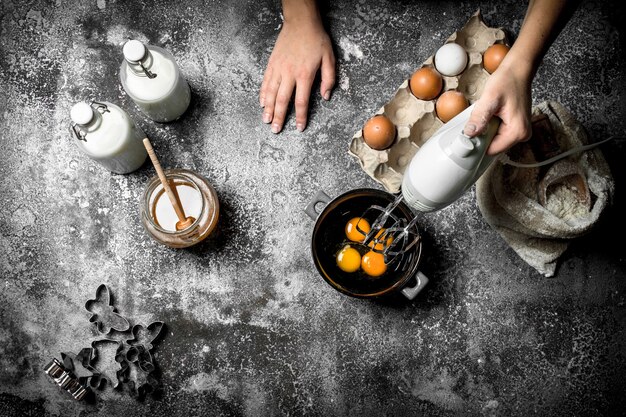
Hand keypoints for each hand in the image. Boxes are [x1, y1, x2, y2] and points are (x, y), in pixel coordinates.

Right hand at [260, 16, 334, 132]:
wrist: (301, 22)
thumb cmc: (316, 39)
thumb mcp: (329, 58)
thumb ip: (329, 79)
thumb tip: (326, 96)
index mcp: (305, 75)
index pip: (301, 101)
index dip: (300, 117)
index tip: (299, 128)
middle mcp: (289, 74)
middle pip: (282, 101)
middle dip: (279, 117)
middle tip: (276, 130)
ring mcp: (278, 69)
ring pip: (270, 93)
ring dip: (268, 109)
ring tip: (266, 120)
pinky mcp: (272, 64)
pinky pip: (265, 82)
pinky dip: (263, 94)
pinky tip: (262, 103)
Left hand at [464, 58, 532, 155]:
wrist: (518, 70)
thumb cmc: (508, 81)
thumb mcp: (490, 99)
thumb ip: (479, 118)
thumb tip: (469, 134)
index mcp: (517, 131)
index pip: (492, 150)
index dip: (477, 145)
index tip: (468, 136)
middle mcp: (522, 134)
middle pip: (494, 146)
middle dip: (482, 137)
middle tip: (477, 121)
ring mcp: (520, 131)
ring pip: (495, 140)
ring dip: (486, 131)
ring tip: (486, 115)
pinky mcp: (517, 126)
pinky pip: (499, 133)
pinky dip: (491, 127)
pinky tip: (490, 116)